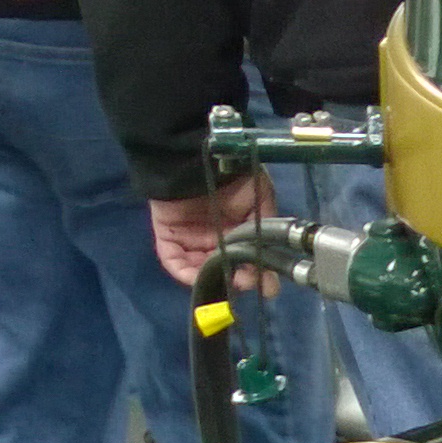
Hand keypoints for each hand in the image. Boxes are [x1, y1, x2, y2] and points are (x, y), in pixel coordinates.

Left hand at [149, 168, 268, 287]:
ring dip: (212, 280)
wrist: (198, 156)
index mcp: (237, 230)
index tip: (266, 285)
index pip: (246, 261)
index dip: (257, 276)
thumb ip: (264, 231)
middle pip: (223, 270)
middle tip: (246, 281)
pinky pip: (173, 261)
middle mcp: (214, 238)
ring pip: (199, 270)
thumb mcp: (260, 199)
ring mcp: (190, 239)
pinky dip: (184, 273)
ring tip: (223, 280)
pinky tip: (198, 278)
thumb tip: (272, 267)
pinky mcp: (168, 236)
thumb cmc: (233, 175)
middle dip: (236, 280)